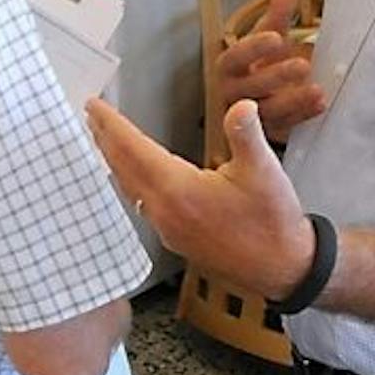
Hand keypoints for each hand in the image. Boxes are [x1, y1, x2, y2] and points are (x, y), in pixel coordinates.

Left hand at [86, 97, 315, 302]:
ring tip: (104, 141)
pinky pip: (141, 204)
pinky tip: (133, 178)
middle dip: (105, 140)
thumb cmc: (273, 222)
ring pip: (130, 187)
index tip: (94, 106)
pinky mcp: (176, 239)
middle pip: (123, 168)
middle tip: (90, 117)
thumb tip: (241, 105)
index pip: (134, 149)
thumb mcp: (265, 171)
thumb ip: (247, 135)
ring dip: (115, 161)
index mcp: (179, 190)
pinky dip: (130, 182)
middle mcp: (164, 211)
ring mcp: (167, 228)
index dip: (112, 125)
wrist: (283, 268)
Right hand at [215, 0, 325, 140]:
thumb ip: (279, 11)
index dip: (254, 48)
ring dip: (293, 102)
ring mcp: (251, 116)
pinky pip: (285, 128)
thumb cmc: (262, 64)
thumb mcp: (269, 36)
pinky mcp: (268, 132)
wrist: (263, 98)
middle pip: (250, 87)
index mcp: (230, 67)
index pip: (235, 57)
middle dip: (276, 76)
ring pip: (267, 111)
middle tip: (301, 66)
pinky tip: (320, 104)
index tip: (275, 38)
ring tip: (316, 90)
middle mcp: (235, 93)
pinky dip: (303, 116)